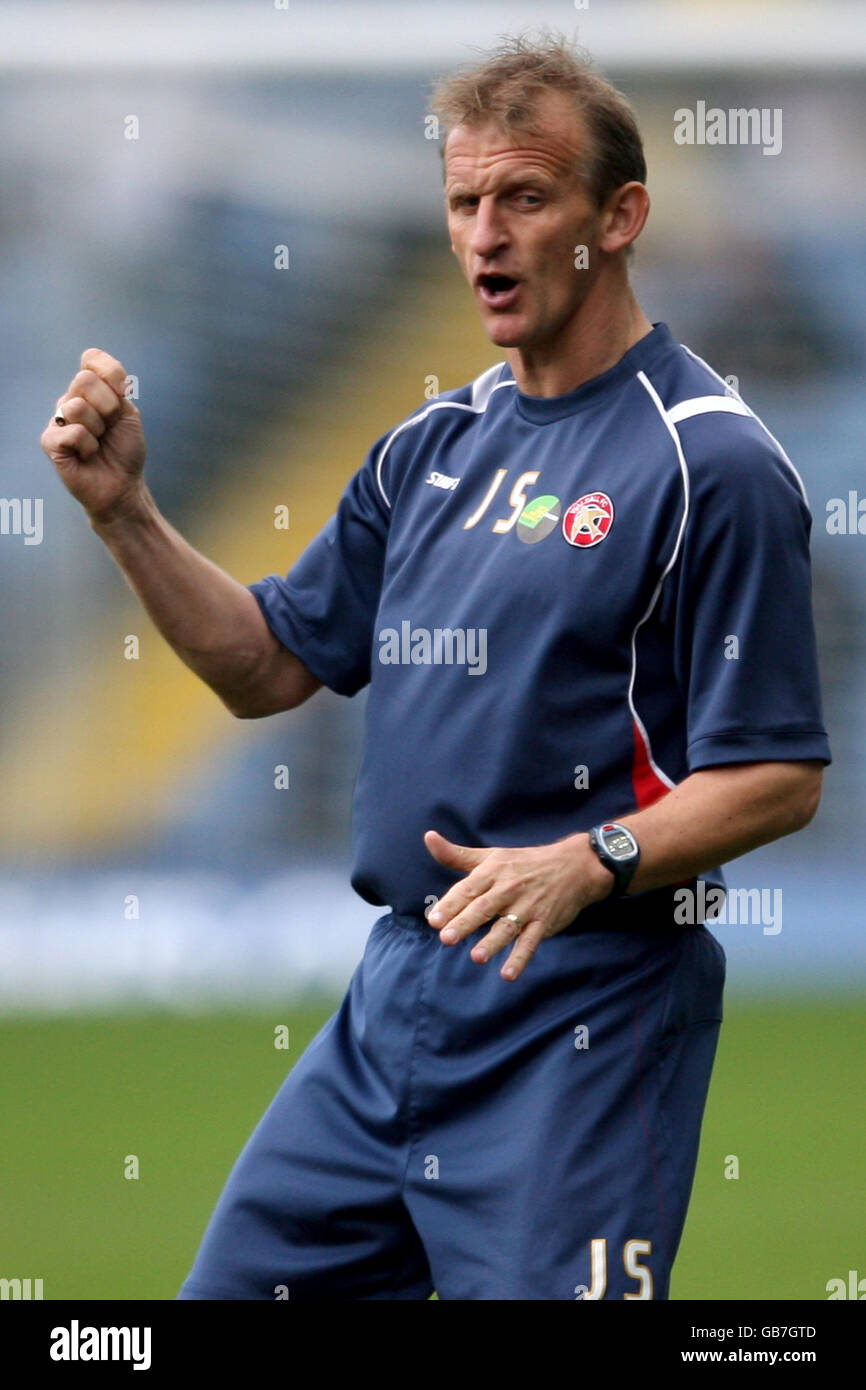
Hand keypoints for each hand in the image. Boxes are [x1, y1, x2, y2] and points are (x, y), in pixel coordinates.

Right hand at [40, 348, 146, 524]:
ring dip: (99, 430)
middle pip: (84, 380)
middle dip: (108, 407)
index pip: (92, 359)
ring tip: (98, 444)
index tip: (122, 396)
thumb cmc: (125, 451)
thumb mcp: (128, 414)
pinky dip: (88, 446)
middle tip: (110, 427)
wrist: (123, 485)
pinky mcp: (50, 441)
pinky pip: (72, 432)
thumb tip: (90, 367)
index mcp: (91, 390)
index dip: (111, 374)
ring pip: (77, 407)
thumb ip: (114, 388)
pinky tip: (86, 455)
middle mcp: (71, 400)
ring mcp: (58, 419)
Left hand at [423, 829, 614, 979]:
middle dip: (465, 922)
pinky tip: (508, 974)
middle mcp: (509, 888)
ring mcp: (528, 907)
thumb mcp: (490, 856)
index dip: (451, 904)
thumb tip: (428, 837)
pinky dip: (520, 958)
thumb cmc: (524, 863)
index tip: (434, 919)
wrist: (574, 866)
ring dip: (492, 942)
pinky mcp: (544, 922)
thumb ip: (456, 855)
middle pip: (484, 907)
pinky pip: (531, 942)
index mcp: (492, 872)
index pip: (468, 889)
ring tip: (476, 957)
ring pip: (507, 926)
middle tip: (446, 938)